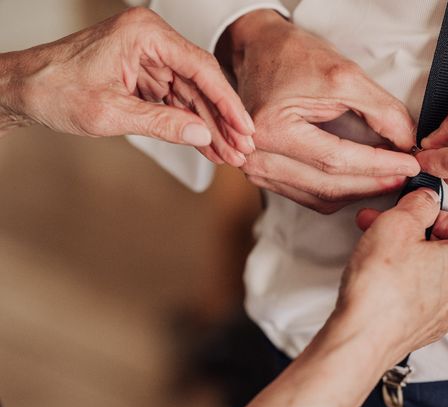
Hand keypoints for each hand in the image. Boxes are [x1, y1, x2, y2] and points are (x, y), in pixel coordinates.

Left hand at [0, 7, 254, 163]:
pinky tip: (207, 144)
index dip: (227, 102)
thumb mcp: (111, 113)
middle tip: (241, 148)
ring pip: (192, 95)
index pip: (200, 68)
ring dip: (209, 126)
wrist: (25, 90)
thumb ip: (161, 123)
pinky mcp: (144, 76)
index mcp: (144, 34)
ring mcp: (149, 58)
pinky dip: (190, 125)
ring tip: (228, 153)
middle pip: (200, 83)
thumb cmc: (55, 90)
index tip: (244, 127)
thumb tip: (202, 134)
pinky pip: (176, 101)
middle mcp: (151, 41)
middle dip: (222, 119)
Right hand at [219, 10, 419, 213]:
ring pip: (320, 198)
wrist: (259, 51)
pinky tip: (361, 181)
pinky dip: (339, 192)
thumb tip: (406, 141)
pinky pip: (308, 197)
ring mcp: (256, 169)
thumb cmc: (292, 56)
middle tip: (404, 175)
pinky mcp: (263, 174)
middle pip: (328, 187)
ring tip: (388, 178)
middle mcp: (256, 156)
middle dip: (372, 184)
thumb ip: (380, 110)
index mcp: (272, 130)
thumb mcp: (343, 74)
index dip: (378, 165)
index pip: (336, 161)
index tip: (409, 164)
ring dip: (358, 192)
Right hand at [333, 189, 447, 365]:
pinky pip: (422, 296)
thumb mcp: (398, 223)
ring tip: (379, 246)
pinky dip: (406, 280)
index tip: (426, 215)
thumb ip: (419, 204)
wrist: (362, 337)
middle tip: (394, 225)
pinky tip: (379, 274)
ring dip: (411, 255)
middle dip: (422, 234)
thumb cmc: (382, 289)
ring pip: (435, 274)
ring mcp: (444, 315)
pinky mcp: (423, 328)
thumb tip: (426, 199)